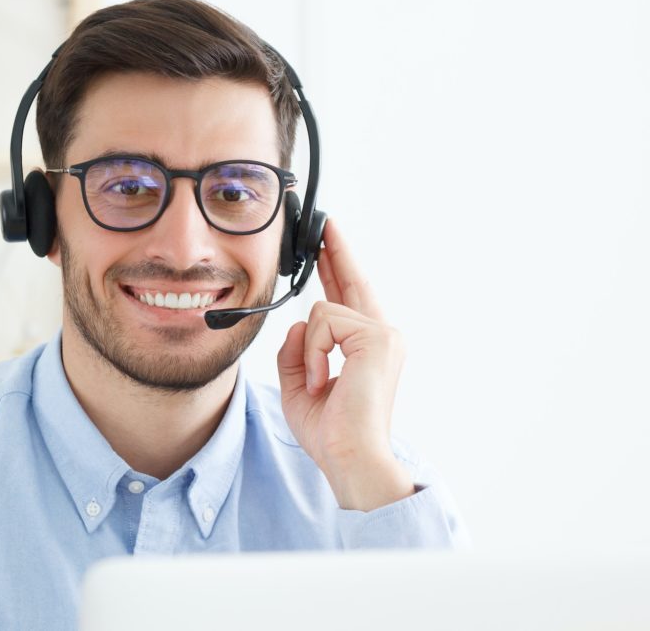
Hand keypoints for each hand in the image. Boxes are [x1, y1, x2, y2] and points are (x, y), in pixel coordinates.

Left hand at [276, 218, 414, 510]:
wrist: (350, 458)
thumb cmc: (331, 432)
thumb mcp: (299, 386)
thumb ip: (296, 351)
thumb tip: (298, 323)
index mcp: (366, 349)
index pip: (349, 299)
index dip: (337, 269)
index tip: (328, 244)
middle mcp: (382, 337)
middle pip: (353, 282)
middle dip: (336, 252)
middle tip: (325, 224)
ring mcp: (384, 335)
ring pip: (321, 310)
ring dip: (307, 351)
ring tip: (317, 383)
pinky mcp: (378, 338)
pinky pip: (322, 322)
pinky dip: (312, 354)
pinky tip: (322, 379)